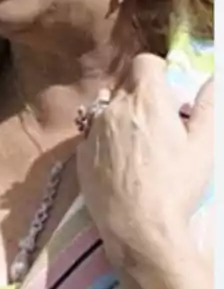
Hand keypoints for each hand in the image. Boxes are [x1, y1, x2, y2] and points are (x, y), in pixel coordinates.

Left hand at [77, 55, 213, 261]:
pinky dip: (106, 142)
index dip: (157, 73)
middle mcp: (113, 107)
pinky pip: (93, 135)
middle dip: (142, 99)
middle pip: (126, 88)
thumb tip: (212, 81)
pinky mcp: (79, 152)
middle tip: (161, 126)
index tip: (168, 93)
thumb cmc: (176, 185)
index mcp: (146, 99)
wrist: (137, 225)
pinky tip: (122, 165)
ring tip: (141, 148)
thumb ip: (208, 108)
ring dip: (122, 119)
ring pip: (107, 111)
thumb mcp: (203, 146)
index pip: (144, 63)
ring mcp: (92, 130)